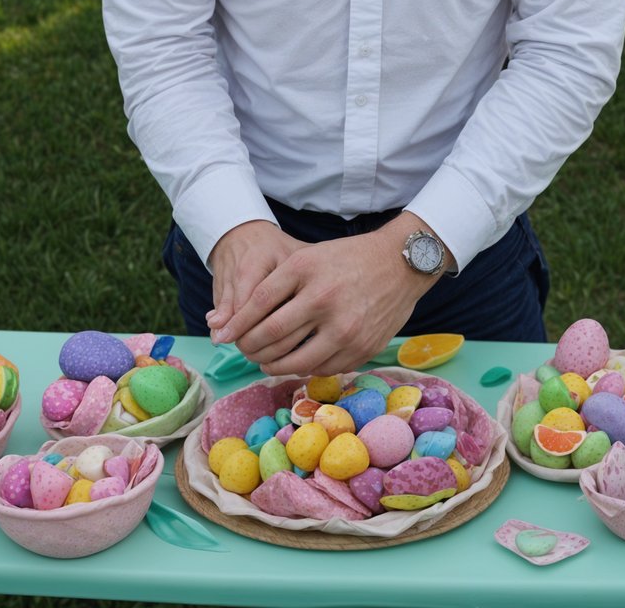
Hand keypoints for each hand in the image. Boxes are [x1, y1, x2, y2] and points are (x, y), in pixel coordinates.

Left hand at [213, 227, 424, 375]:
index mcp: (306, 269)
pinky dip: (302, 368)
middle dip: (249, 347)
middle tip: (243, 350)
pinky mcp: (361, 348)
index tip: (223, 336)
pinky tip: (294, 362)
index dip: (236, 323)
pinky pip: (321, 368)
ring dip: (271, 365)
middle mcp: (324, 298)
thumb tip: (241, 321)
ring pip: (293, 360)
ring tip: (263, 361)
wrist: (401, 265)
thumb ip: (277, 284)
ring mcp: (344, 327)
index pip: (259, 303)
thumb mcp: (310, 256)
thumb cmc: (348, 259)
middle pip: (271, 334)